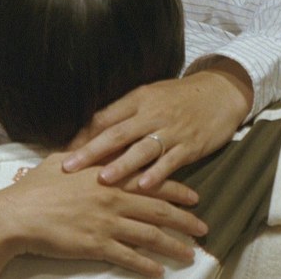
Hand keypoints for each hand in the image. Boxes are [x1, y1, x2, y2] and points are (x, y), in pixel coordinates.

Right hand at [0, 153, 207, 278]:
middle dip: (185, 220)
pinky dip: (147, 266)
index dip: (176, 190)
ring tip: (190, 254)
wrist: (16, 215)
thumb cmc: (35, 188)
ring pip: (150, 235)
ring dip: (173, 246)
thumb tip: (92, 146)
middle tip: (203, 228)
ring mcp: (106, 222)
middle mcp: (112, 198)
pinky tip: (159, 272)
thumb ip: (84, 156)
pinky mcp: (96, 245)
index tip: (194, 197)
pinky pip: (129, 257)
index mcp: (107, 176)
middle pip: (158, 209)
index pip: (150, 181)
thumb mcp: (61, 162)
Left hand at [63, 58, 252, 188]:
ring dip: (122, 165)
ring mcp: (171, 130)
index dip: (82, 135)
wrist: (220, 93)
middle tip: (69, 166)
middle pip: (116, 133)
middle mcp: (151, 114)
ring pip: (142, 149)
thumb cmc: (177, 97)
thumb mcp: (148, 97)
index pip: (104, 117)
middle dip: (91, 151)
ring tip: (102, 179)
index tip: (61, 151)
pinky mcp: (190, 145)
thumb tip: (88, 133)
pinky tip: (144, 186)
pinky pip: (171, 161)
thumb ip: (122, 114)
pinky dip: (158, 174)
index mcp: (137, 100)